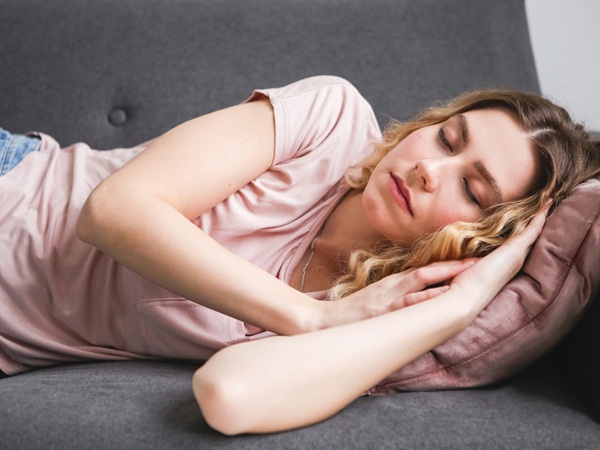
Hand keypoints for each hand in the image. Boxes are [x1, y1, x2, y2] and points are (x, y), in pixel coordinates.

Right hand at [318, 259, 475, 327]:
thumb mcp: (377, 296)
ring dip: (446, 275)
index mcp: (392, 284)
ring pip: (421, 281)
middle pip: (428, 271)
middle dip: (455, 267)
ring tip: (470, 271)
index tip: (471, 262)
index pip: (425, 271)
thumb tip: (422, 293)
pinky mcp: (382, 311)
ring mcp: (388, 299)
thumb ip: (398, 292)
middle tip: (481, 261)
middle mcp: (393, 287)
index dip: (448, 266)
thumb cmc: (353, 312)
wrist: (326, 322)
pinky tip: (441, 297)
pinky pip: (407, 302)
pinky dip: (424, 298)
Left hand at [446, 204, 550, 317]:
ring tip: (548, 203)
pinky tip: (546, 204)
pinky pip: (532, 229)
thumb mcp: (465, 267)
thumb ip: (468, 259)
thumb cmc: (460, 286)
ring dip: (541, 218)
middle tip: (546, 209)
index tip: (530, 221)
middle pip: (530, 240)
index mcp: (503, 266)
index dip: (524, 233)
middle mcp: (514, 262)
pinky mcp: (515, 250)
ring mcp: (516, 256)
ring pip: (534, 233)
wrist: (464, 298)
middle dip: (538, 225)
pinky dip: (540, 217)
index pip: (517, 246)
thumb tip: (463, 255)